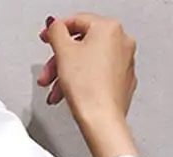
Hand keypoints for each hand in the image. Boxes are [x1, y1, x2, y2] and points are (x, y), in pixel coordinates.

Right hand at [37, 12, 139, 156]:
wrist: (101, 119)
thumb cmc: (88, 89)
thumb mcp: (63, 52)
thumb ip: (56, 32)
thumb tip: (55, 25)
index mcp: (109, 28)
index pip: (78, 21)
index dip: (57, 30)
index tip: (47, 37)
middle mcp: (122, 41)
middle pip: (83, 44)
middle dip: (60, 60)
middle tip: (49, 72)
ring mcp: (125, 61)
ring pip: (89, 61)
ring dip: (68, 74)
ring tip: (57, 89)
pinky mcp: (123, 80)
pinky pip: (98, 74)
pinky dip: (83, 81)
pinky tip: (72, 92)